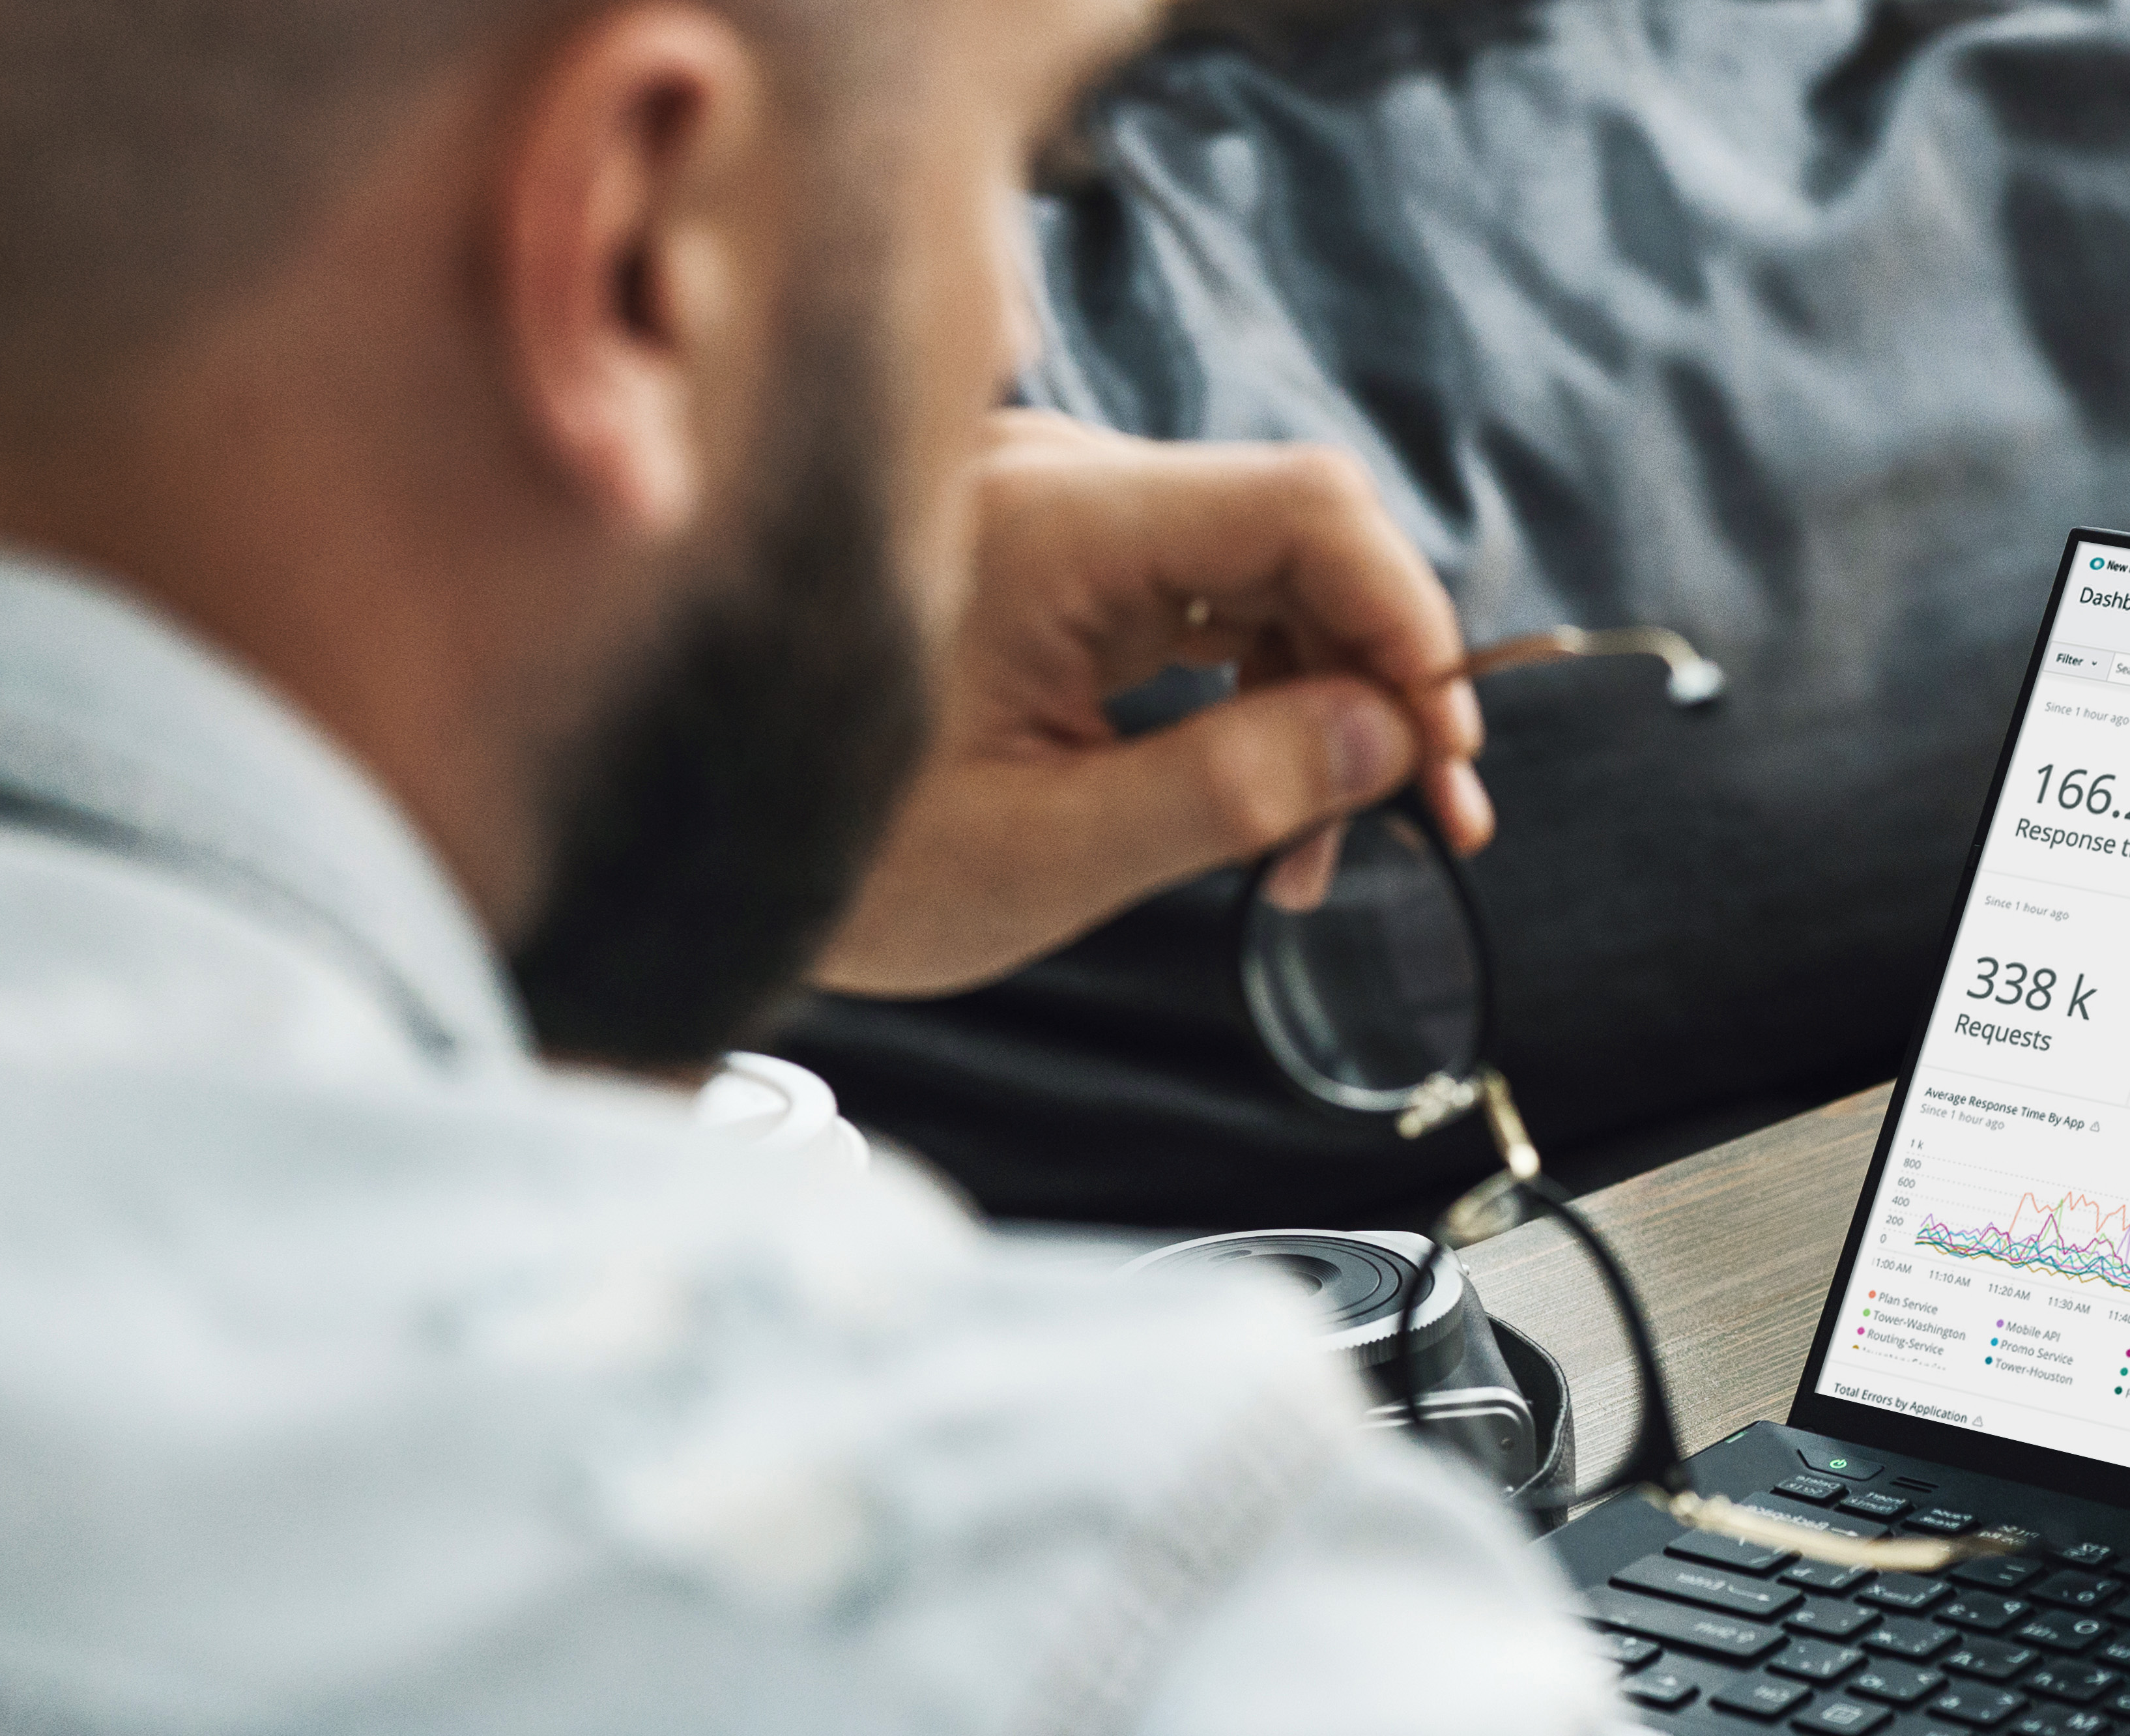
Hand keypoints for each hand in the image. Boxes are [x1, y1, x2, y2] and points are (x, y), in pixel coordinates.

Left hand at [813, 415, 1492, 997]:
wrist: (683, 841)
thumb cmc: (841, 860)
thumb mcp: (1049, 855)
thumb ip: (1229, 789)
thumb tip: (1388, 739)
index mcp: (1050, 525)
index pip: (1302, 506)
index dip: (1406, 615)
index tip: (1446, 745)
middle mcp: (1056, 481)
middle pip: (1299, 531)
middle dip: (1382, 673)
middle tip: (1434, 816)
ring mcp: (1051, 508)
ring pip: (1261, 571)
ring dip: (1325, 699)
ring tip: (1326, 850)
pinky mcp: (1048, 554)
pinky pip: (1199, 600)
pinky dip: (1256, 695)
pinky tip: (1265, 807)